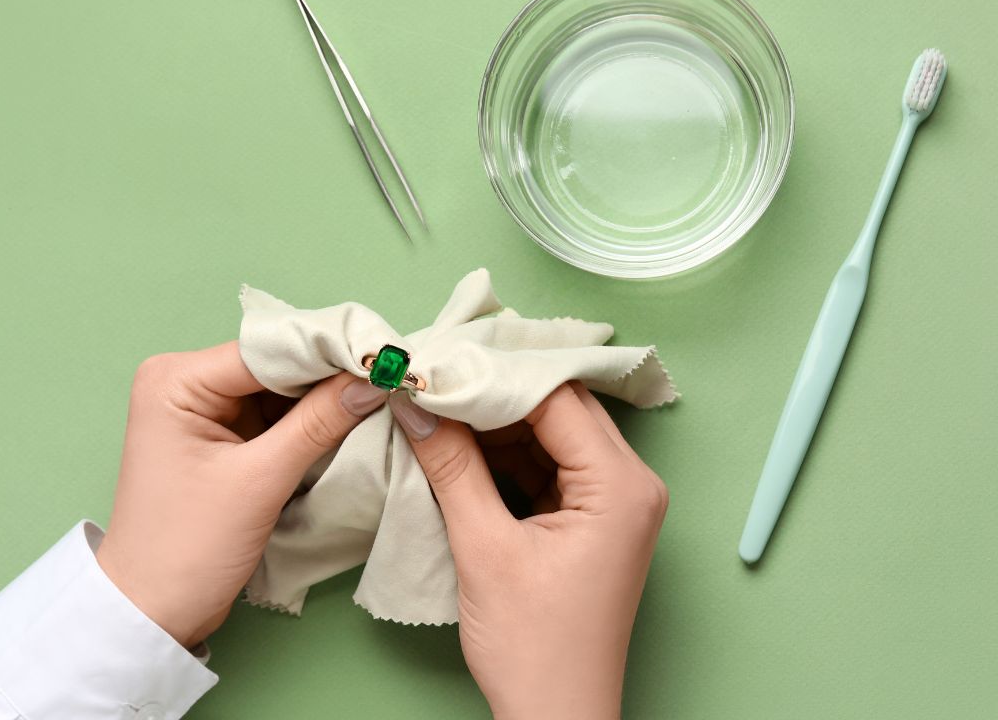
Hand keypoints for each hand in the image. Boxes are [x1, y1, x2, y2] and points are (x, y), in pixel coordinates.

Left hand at [96, 341, 387, 647]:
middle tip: (391, 375)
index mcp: (176, 380)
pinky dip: (311, 421)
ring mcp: (204, 409)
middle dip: (330, 374)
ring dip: (326, 397)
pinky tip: (352, 419)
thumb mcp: (259, 482)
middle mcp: (185, 382)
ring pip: (281, 390)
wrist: (154, 612)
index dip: (327, 352)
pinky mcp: (223, 436)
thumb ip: (318, 424)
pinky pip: (277, 416)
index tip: (384, 357)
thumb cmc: (187, 549)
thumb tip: (373, 381)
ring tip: (382, 394)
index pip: (267, 350)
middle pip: (276, 365)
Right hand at [390, 382, 667, 719]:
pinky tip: (460, 444)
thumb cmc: (535, 649)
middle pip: (558, 408)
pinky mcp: (592, 519)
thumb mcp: (484, 548)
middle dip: (494, 392)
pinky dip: (506, 453)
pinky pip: (548, 463)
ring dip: (496, 421)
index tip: (438, 363)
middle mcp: (632, 484)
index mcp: (621, 487)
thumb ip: (451, 467)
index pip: (555, 397)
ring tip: (438, 406)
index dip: (493, 375)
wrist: (556, 718)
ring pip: (551, 432)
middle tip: (433, 376)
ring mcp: (614, 502)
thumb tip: (416, 403)